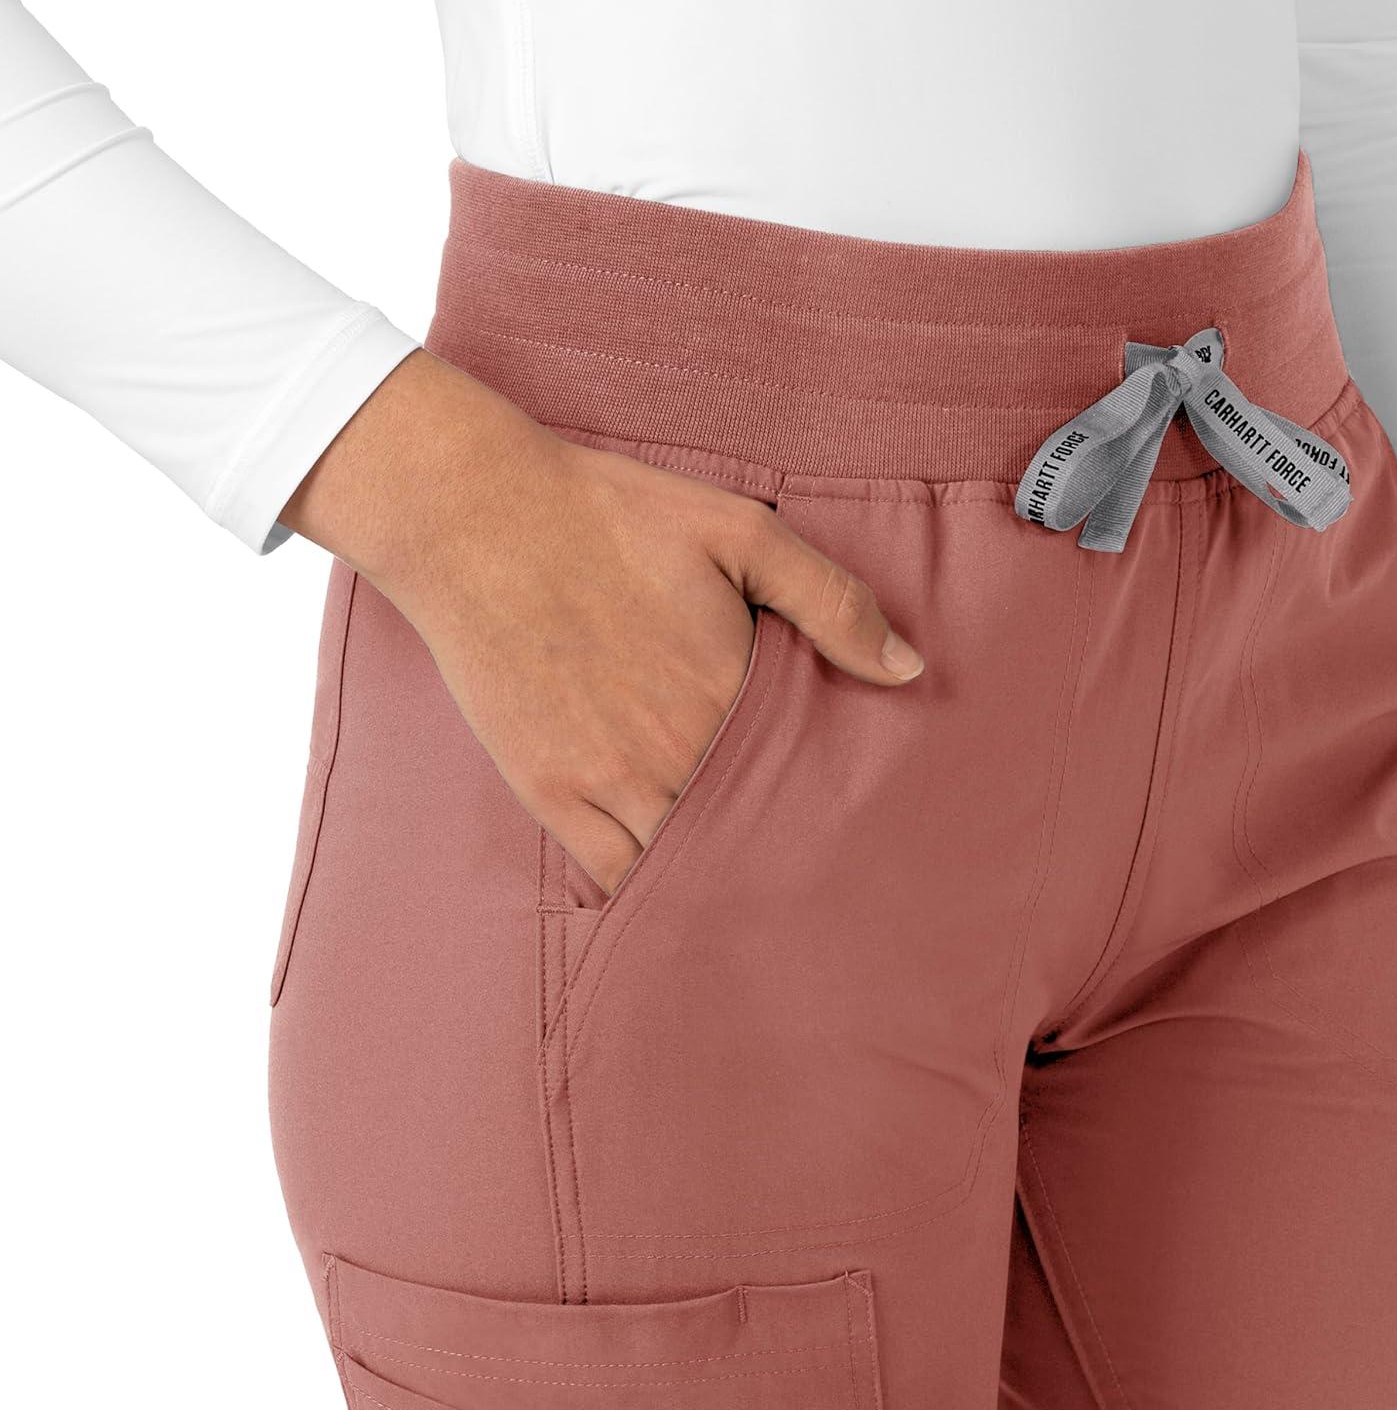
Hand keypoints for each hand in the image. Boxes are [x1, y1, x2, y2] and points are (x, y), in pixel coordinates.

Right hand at [280, 350, 923, 894]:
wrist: (475, 517)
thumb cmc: (609, 515)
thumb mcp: (739, 530)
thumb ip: (830, 601)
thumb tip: (908, 670)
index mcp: (731, 693)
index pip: (804, 783)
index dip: (827, 808)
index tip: (850, 827)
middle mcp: (676, 752)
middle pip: (750, 834)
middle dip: (781, 853)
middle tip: (817, 879)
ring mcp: (607, 780)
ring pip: (686, 865)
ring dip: (721, 878)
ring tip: (753, 893)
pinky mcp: (548, 791)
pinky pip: (611, 874)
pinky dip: (649, 889)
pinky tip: (674, 892)